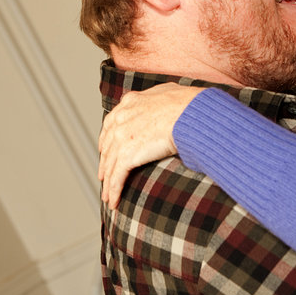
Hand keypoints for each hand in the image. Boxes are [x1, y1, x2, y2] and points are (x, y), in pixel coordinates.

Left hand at [98, 82, 202, 208]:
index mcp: (130, 102)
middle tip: (104, 175)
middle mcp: (121, 119)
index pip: (111, 124)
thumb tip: (166, 99)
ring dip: (108, 183)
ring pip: (110, 165)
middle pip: (107, 146)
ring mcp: (121, 137)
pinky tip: (113, 202)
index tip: (107, 150)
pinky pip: (117, 177)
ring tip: (108, 196)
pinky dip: (114, 191)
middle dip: (105, 163)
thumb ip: (159, 98)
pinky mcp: (127, 155)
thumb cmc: (189, 103)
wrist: (192, 113)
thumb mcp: (169, 92)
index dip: (108, 140)